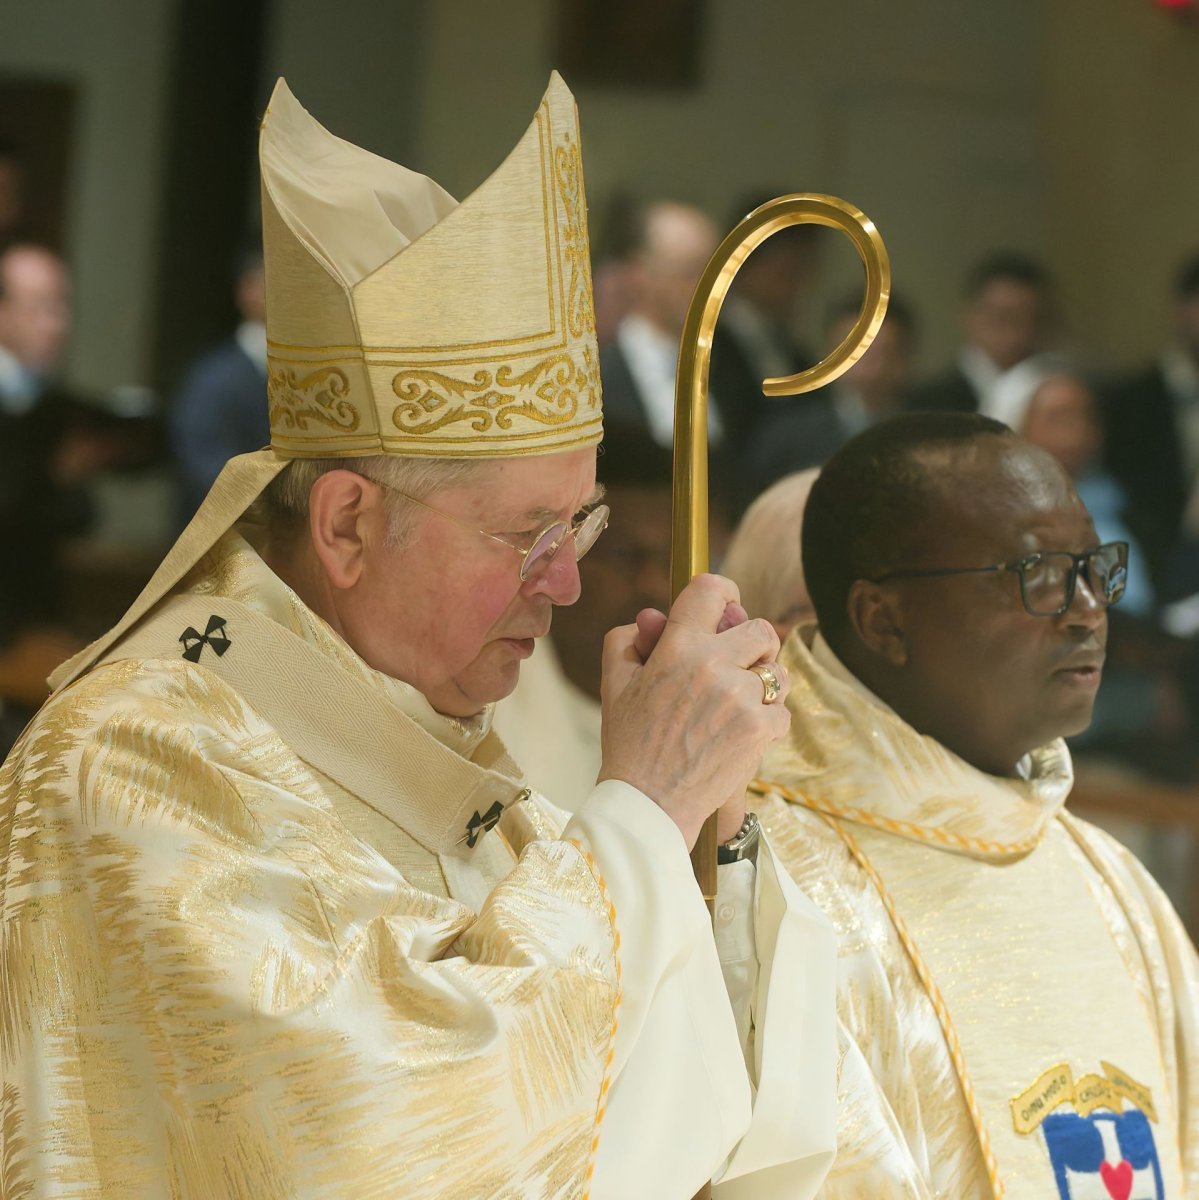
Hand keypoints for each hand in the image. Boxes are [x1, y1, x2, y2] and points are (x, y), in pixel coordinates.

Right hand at [598, 573, 789, 848]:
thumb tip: (654, 617)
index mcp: (677, 647)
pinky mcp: (760, 730)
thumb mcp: (614, 683)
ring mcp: (741, 698)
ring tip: (739, 704)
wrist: (648, 803)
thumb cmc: (629, 743)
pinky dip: (768, 723)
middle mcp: (714, 665)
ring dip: (765, 684)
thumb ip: (629, 639)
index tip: (728, 604)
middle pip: (762, 629)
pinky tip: (742, 734)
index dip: (724, 592)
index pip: (712, 590)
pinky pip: (783, 712)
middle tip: (740, 663)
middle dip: (754, 644)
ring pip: (778, 672)